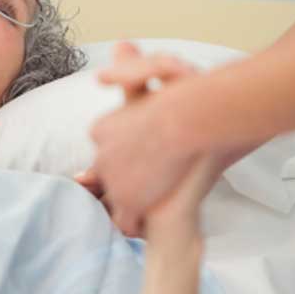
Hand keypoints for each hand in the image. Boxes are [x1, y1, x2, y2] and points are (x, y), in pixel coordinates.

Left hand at [84, 42, 201, 235]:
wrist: (195, 118)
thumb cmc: (182, 93)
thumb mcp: (151, 70)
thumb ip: (127, 72)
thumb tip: (101, 77)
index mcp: (102, 128)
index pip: (107, 152)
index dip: (127, 157)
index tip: (147, 156)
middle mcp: (100, 153)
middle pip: (109, 175)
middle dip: (128, 179)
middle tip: (156, 178)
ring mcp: (112, 179)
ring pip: (117, 198)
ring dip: (134, 201)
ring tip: (157, 199)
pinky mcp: (128, 201)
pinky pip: (124, 222)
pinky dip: (137, 223)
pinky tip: (154, 218)